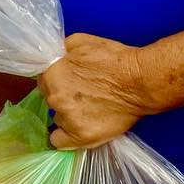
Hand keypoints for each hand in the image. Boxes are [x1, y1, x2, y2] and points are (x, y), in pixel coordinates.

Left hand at [39, 34, 151, 148]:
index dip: (57, 80)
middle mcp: (56, 98)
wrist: (140, 81)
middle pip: (51, 100)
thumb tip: (56, 55)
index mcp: (52, 74)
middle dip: (63, 96)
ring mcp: (68, 119)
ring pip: (58, 119)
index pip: (43, 81)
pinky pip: (59, 142)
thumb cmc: (115, 60)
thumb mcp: (82, 41)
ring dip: (69, 115)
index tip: (70, 82)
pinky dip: (66, 137)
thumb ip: (61, 50)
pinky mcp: (81, 136)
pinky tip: (78, 129)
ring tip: (90, 110)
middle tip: (84, 95)